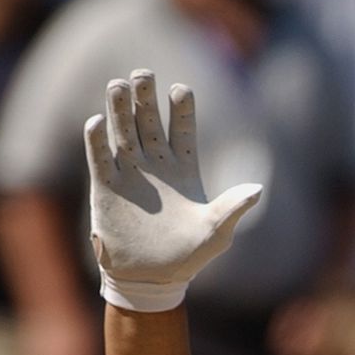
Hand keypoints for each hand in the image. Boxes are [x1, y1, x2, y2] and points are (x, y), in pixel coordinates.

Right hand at [84, 69, 261, 312]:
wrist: (152, 280)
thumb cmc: (188, 258)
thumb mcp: (216, 234)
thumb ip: (233, 208)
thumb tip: (258, 189)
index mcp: (184, 168)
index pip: (182, 128)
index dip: (181, 108)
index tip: (180, 89)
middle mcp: (155, 164)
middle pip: (148, 120)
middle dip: (145, 96)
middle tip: (143, 74)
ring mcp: (129, 173)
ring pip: (122, 131)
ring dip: (119, 108)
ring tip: (118, 85)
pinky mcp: (106, 186)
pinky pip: (99, 157)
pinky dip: (96, 140)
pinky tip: (96, 123)